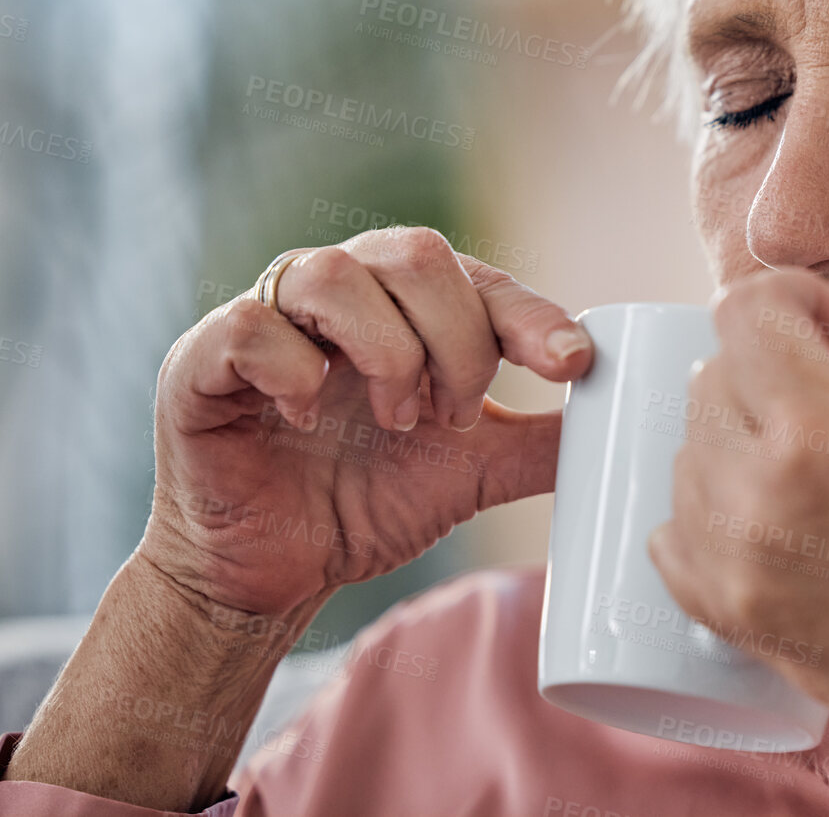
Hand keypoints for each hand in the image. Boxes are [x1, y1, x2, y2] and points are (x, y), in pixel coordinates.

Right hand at [140, 227, 590, 619]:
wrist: (273, 575)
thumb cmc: (367, 503)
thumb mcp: (474, 472)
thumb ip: (543, 441)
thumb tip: (626, 422)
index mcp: (404, 306)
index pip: (478, 277)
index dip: (530, 315)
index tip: (572, 365)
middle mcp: (339, 293)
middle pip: (414, 253)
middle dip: (455, 340)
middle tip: (456, 416)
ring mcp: (268, 317)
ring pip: (333, 273)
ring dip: (385, 351)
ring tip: (398, 420)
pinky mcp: (203, 359)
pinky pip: (251, 324)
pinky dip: (295, 370)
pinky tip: (308, 417)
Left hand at [648, 269, 828, 814]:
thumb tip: (816, 346)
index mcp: (822, 442)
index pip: (745, 318)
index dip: (789, 297)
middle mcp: (758, 502)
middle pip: (709, 382)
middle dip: (764, 365)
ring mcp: (737, 570)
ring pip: (686, 455)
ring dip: (735, 435)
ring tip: (807, 454)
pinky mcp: (736, 623)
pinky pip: (675, 537)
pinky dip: (708, 509)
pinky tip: (768, 510)